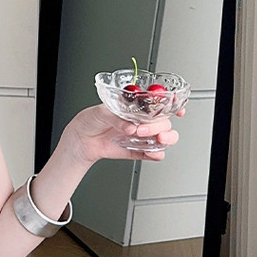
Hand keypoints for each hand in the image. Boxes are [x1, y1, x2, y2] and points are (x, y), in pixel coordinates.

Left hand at [66, 104, 181, 163]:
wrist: (80, 140)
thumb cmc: (89, 120)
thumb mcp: (100, 112)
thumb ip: (117, 117)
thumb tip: (130, 126)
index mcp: (135, 106)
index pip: (160, 103)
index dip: (173, 105)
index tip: (177, 110)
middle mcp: (141, 120)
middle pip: (165, 121)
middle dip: (159, 125)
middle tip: (142, 129)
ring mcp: (141, 135)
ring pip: (165, 136)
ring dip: (165, 138)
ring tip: (155, 140)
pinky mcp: (137, 150)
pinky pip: (153, 153)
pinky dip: (157, 154)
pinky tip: (154, 153)